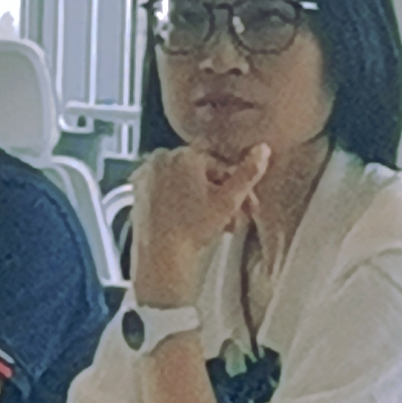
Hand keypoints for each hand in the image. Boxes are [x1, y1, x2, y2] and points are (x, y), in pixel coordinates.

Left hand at [128, 144, 270, 302]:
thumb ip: (248, 173)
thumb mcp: (229, 201)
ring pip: (184, 179)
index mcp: (186, 155)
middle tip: (233, 218)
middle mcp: (163, 157)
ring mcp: (147, 172)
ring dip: (202, 197)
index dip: (236, 186)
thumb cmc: (196, 227)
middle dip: (219, 193)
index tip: (248, 208)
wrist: (162, 254)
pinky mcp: (137, 187)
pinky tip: (190, 218)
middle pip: (201, 172)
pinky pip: (166, 186)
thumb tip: (264, 148)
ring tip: (215, 223)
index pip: (220, 165)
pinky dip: (180, 197)